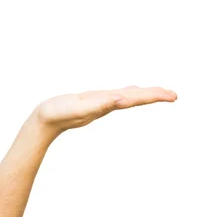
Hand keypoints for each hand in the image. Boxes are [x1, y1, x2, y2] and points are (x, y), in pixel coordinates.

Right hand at [28, 85, 177, 138]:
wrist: (43, 122)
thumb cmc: (57, 114)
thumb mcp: (78, 107)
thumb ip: (99, 104)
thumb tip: (122, 99)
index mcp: (106, 105)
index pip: (134, 99)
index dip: (153, 96)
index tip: (172, 96)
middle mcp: (105, 105)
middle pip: (134, 99)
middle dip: (153, 96)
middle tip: (173, 95)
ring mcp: (98, 105)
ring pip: (125, 98)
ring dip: (142, 95)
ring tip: (157, 94)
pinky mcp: (90, 102)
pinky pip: (113, 97)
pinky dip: (125, 94)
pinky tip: (125, 94)